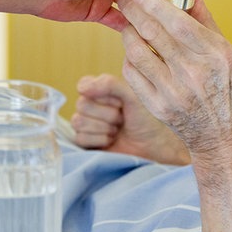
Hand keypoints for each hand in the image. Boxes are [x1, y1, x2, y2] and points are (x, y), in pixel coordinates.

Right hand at [71, 73, 189, 164]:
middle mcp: (91, 106)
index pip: (84, 85)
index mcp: (100, 90)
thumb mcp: (132, 96)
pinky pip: (80, 138)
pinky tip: (111, 140)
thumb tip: (82, 88)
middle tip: (122, 119)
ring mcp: (87, 124)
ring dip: (104, 128)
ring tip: (117, 130)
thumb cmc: (146, 119)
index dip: (102, 95)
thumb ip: (110, 84)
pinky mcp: (85, 142)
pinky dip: (99, 140)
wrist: (153, 147)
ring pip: (79, 122)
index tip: (120, 102)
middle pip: (82, 105)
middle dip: (107, 114)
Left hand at [118, 0, 231, 164]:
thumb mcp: (231, 55)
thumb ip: (207, 23)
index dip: (153, 3)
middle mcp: (193, 73)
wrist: (228, 140)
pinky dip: (130, 58)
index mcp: (216, 55)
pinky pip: (133, 75)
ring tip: (129, 24)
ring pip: (137, 52)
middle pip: (152, 33)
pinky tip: (134, 51)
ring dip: (128, 33)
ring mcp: (173, 92)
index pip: (177, 22)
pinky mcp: (158, 108)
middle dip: (133, 10)